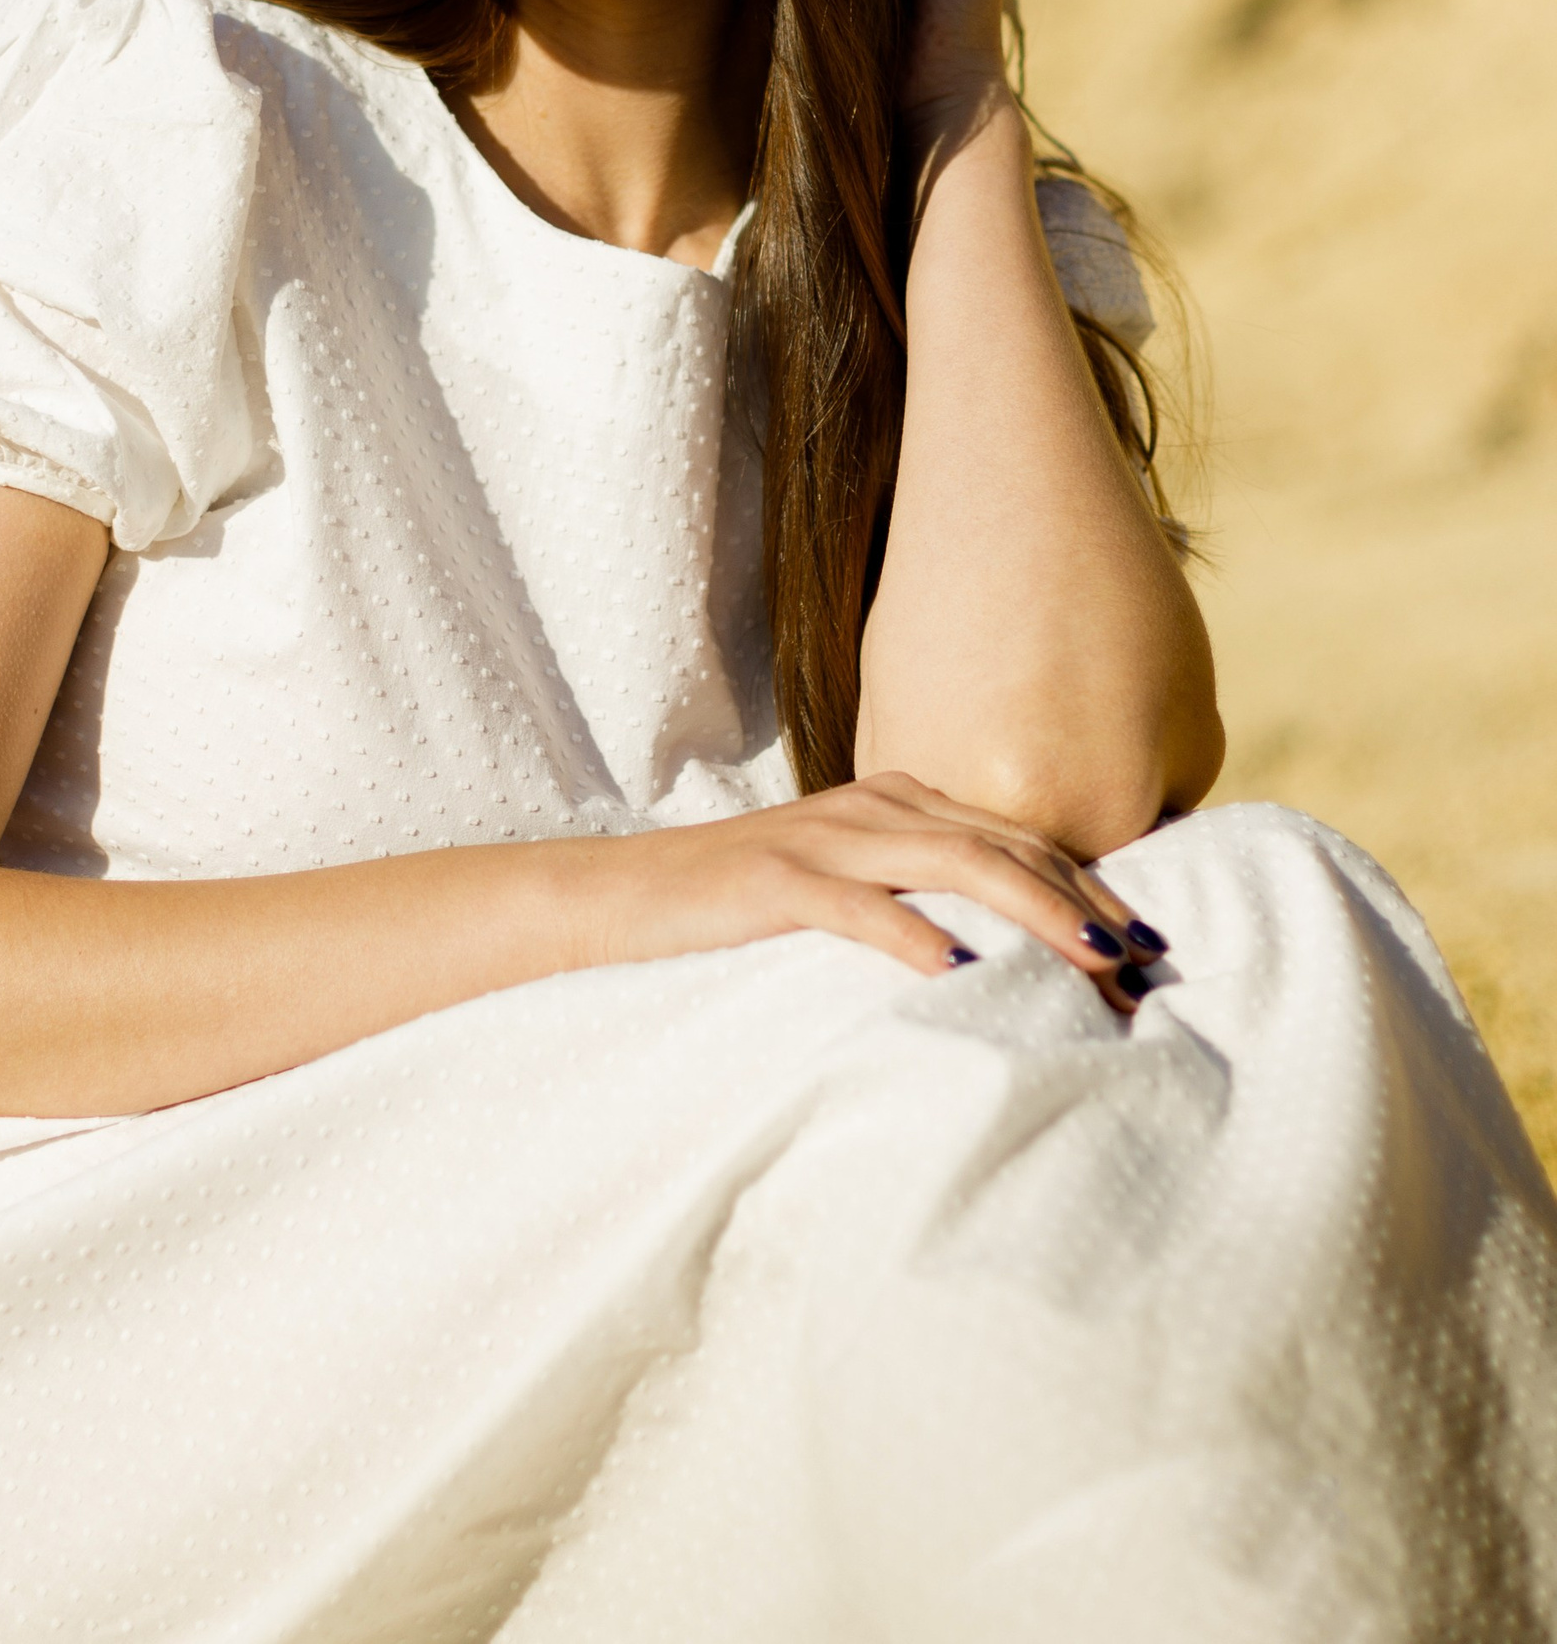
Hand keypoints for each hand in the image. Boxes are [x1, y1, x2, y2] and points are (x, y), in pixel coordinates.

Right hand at [568, 768, 1165, 1010]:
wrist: (624, 895)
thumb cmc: (743, 905)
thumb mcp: (844, 885)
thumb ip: (918, 895)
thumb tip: (1009, 957)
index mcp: (897, 802)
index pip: (1018, 838)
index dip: (1090, 887)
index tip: (1151, 945)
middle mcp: (874, 806)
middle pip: (1005, 843)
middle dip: (1084, 901)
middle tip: (1149, 960)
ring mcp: (826, 838)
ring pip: (955, 862)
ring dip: (1033, 911)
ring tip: (1093, 958)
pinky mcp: (777, 879)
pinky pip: (861, 908)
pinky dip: (915, 938)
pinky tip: (961, 974)